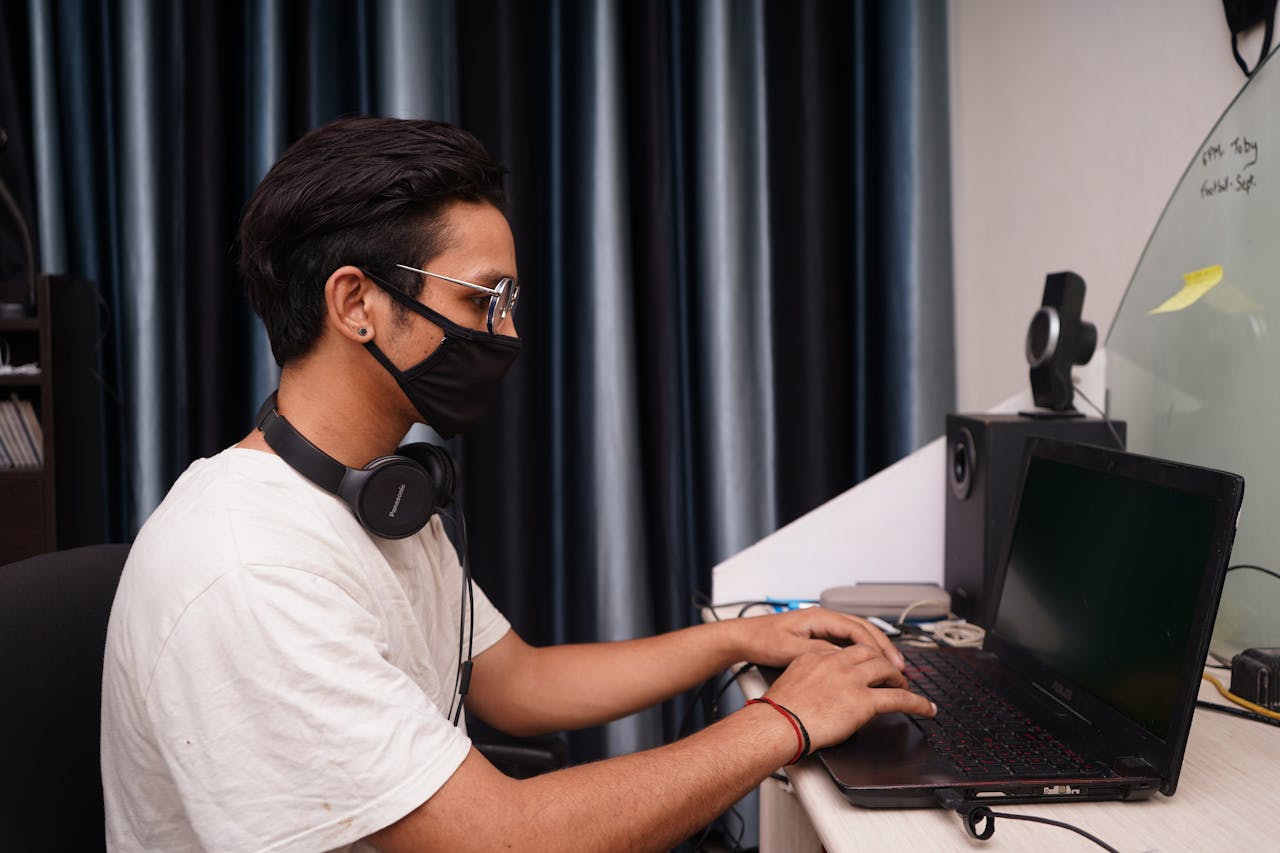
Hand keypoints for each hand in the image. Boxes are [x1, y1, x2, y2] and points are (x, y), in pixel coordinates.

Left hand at [729, 606, 904, 670]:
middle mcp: (824, 618)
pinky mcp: (818, 636)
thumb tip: (844, 659)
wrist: (744, 637)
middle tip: (900, 668)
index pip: (858, 630)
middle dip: (885, 648)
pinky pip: (847, 642)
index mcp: (819, 617)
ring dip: (876, 650)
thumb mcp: (791, 650)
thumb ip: (819, 653)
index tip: (891, 664)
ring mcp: (822, 626)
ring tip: (891, 668)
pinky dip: (862, 653)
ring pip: (858, 636)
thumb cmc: (762, 640)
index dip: (878, 648)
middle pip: (864, 630)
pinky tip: (869, 667)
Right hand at [761, 644, 934, 749]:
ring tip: (905, 687)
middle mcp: (837, 662)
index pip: (846, 650)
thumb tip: (817, 687)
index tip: (865, 666)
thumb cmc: (779, 710)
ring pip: (886, 668)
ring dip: (899, 678)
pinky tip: (925, 708)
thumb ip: (808, 676)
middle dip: (883, 661)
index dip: (860, 658)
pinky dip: (917, 702)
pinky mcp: (864, 700)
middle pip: (870, 652)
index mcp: (817, 655)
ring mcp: (853, 679)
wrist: (778, 722)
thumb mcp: (790, 680)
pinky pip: (899, 698)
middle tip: (891, 673)